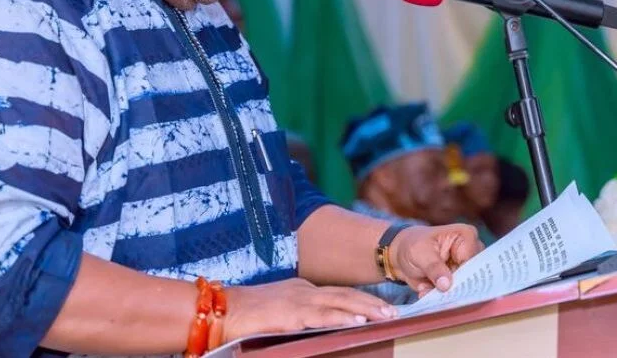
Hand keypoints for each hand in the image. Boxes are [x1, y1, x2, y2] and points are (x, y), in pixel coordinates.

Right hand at [223, 278, 395, 341]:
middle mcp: (304, 292)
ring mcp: (298, 301)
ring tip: (386, 316)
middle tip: (395, 311)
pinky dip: (341, 318)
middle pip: (346, 295)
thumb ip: (299, 315)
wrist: (220, 310)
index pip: (339, 293)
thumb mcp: (278, 311)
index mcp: (302, 290)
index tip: (382, 307)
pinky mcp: (290, 314)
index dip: (362, 299)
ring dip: (366, 309)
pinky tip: (357, 322)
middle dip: (372, 303)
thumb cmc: (246, 315)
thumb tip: (318, 326)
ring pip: (340, 302)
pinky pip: (321, 316)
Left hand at [389, 224, 483, 296]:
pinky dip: (439, 297)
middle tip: (435, 290)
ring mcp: (466, 267)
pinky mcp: (458, 281)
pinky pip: (454, 294)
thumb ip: (434, 268)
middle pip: (471, 276)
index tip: (448, 285)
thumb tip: (446, 285)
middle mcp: (471, 251)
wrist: (401, 256)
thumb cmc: (413, 245)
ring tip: (426, 288)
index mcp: (466, 235)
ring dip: (444, 293)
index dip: (463, 276)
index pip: (473, 260)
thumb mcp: (420, 253)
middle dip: (452, 288)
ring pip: (462, 288)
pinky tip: (426, 290)